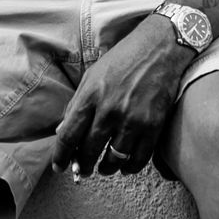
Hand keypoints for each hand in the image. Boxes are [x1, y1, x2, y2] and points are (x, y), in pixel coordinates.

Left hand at [50, 15, 192, 178]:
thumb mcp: (93, 74)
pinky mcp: (153, 126)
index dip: (61, 155)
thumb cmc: (124, 58)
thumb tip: (63, 129)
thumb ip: (77, 102)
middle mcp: (110, 110)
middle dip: (82, 166)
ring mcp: (132, 120)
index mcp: (91, 95)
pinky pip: (138, 160)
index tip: (59, 166)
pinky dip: (129, 168)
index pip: (68, 135)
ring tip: (103, 168)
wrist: (159, 48)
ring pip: (113, 160)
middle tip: (81, 170)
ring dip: (106, 169)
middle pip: (89, 151)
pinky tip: (125, 166)